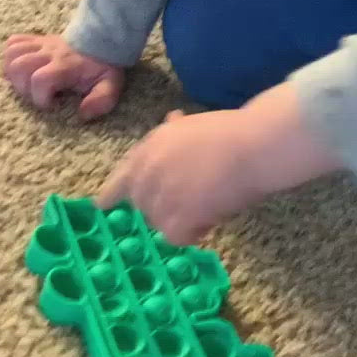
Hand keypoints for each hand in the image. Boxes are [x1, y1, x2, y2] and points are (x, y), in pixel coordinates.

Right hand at [3, 33, 124, 120]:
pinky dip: (11, 57)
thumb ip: (101, 100)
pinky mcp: (36, 40)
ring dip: (13, 73)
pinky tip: (22, 70)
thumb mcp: (110, 85)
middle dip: (23, 87)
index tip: (53, 105)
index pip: (40, 79)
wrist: (101, 38)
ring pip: (12, 53)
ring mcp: (40, 44)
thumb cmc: (102, 66)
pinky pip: (13, 42)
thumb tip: (83, 114)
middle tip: (37, 94)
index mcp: (65, 66)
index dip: (40, 98)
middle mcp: (49, 53)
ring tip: (27, 83)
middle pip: (19, 66)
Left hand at [95, 84, 340, 243]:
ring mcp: (160, 196)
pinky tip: (209, 221)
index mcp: (149, 147)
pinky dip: (191, 234)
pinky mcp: (176, 218)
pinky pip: (174, 237)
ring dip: (178, 221)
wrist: (252, 146)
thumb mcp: (194, 124)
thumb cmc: (230, 131)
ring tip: (206, 209)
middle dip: (160, 208)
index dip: (114, 193)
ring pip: (157, 224)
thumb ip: (175, 129)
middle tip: (189, 203)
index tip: (104, 206)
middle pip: (140, 205)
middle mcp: (147, 172)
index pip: (121, 177)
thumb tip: (171, 119)